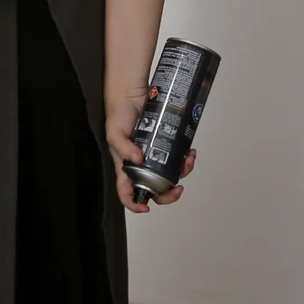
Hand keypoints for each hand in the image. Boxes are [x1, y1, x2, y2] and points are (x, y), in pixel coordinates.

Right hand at [106, 90, 193, 212]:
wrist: (132, 95)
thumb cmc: (119, 116)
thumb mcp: (114, 133)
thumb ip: (124, 147)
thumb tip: (138, 160)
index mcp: (126, 168)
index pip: (127, 193)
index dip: (134, 205)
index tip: (146, 208)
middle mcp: (142, 166)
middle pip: (154, 190)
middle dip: (168, 195)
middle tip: (178, 188)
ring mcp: (155, 156)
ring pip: (170, 175)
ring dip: (182, 173)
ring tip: (188, 160)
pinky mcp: (166, 145)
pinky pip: (178, 158)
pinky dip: (186, 158)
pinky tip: (190, 152)